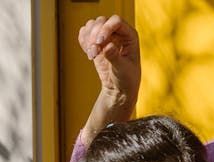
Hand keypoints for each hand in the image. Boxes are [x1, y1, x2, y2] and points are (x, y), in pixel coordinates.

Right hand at [76, 15, 140, 140]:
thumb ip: (114, 57)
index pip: (116, 21)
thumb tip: (107, 46)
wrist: (118, 89)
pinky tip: (89, 53)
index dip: (106, 28)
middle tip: (94, 53)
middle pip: (101, 21)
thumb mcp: (122, 69)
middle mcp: (118, 32)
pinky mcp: (96, 42)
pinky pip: (85, 33)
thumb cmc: (127, 79)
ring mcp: (107, 36)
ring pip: (92, 25)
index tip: (99, 42)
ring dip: (88, 39)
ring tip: (92, 55)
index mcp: (130, 36)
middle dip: (94, 36)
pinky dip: (83, 41)